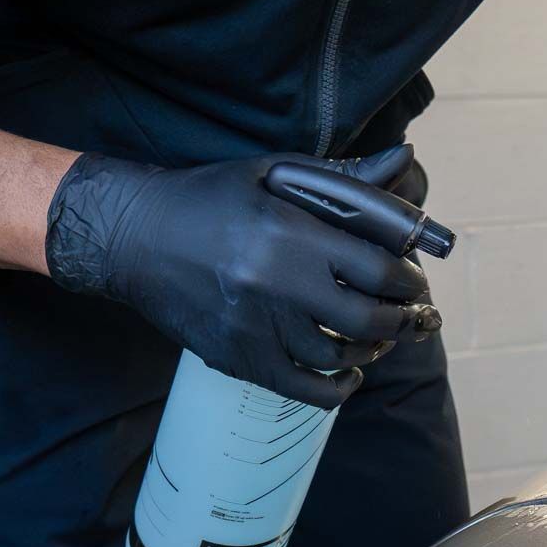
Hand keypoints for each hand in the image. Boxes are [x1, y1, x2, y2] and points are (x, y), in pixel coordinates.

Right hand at [44, 145, 435, 407]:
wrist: (133, 237)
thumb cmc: (212, 200)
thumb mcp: (275, 175)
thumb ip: (345, 177)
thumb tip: (406, 156)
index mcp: (289, 233)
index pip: (378, 268)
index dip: (408, 280)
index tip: (413, 281)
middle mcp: (276, 283)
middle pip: (368, 319)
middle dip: (402, 319)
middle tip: (412, 314)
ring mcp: (257, 327)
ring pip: (339, 356)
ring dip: (374, 350)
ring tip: (381, 336)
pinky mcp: (239, 358)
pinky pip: (305, 390)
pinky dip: (338, 388)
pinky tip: (349, 375)